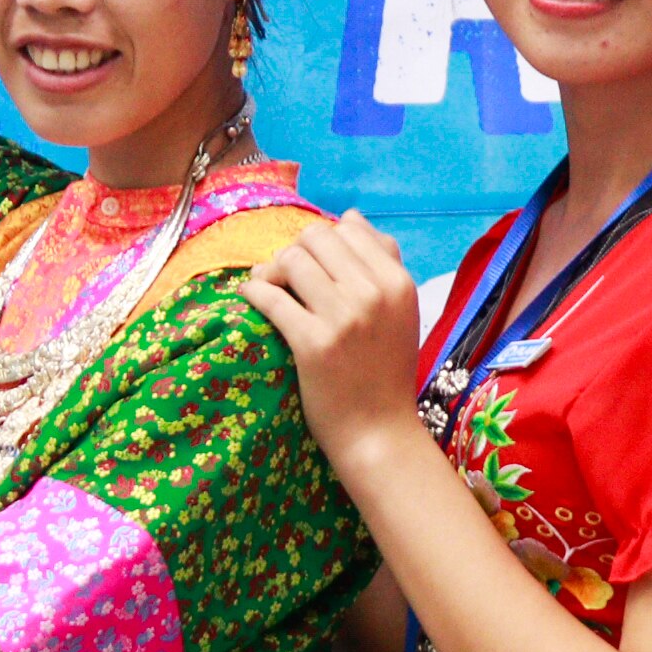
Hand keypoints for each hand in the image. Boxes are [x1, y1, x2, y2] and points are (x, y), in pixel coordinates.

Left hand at [245, 212, 434, 467]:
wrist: (379, 433)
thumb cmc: (385, 372)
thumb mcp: (400, 311)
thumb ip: (382, 262)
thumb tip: (350, 218)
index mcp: (398, 282)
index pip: (348, 229)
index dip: (323, 243)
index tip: (311, 266)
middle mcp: (374, 293)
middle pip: (315, 238)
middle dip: (295, 253)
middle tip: (286, 278)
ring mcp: (344, 317)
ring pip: (291, 259)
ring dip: (271, 269)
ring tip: (267, 286)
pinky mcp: (313, 343)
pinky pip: (270, 296)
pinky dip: (253, 291)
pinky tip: (250, 297)